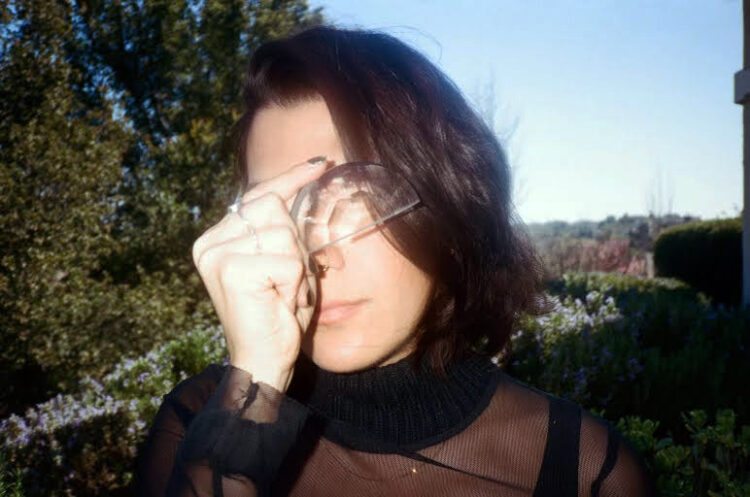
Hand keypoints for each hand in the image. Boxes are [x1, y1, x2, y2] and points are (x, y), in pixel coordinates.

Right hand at [192, 157, 332, 390]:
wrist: (262, 362)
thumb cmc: (276, 314)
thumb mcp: (283, 262)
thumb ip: (283, 228)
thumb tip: (311, 177)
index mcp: (217, 237)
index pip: (259, 194)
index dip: (292, 177)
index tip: (322, 163)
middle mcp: (210, 242)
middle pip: (276, 208)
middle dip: (296, 244)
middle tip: (287, 281)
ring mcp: (217, 255)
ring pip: (284, 233)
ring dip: (297, 267)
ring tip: (283, 293)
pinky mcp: (232, 271)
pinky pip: (288, 262)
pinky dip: (296, 284)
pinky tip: (281, 303)